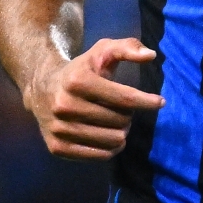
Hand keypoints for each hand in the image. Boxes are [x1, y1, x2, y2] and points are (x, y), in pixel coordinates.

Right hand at [27, 38, 163, 159]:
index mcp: (77, 81)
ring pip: (113, 140)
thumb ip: (127, 47)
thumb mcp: (101, 52)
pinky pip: (101, 155)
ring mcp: (59, 129)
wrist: (42, 88)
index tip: (160, 102)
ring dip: (122, 132)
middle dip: (128, 115)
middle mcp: (64, 105)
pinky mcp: (57, 148)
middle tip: (122, 110)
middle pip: (121, 121)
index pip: (124, 98)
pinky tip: (109, 136)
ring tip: (116, 123)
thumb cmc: (81, 70)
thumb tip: (150, 55)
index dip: (146, 101)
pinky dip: (112, 148)